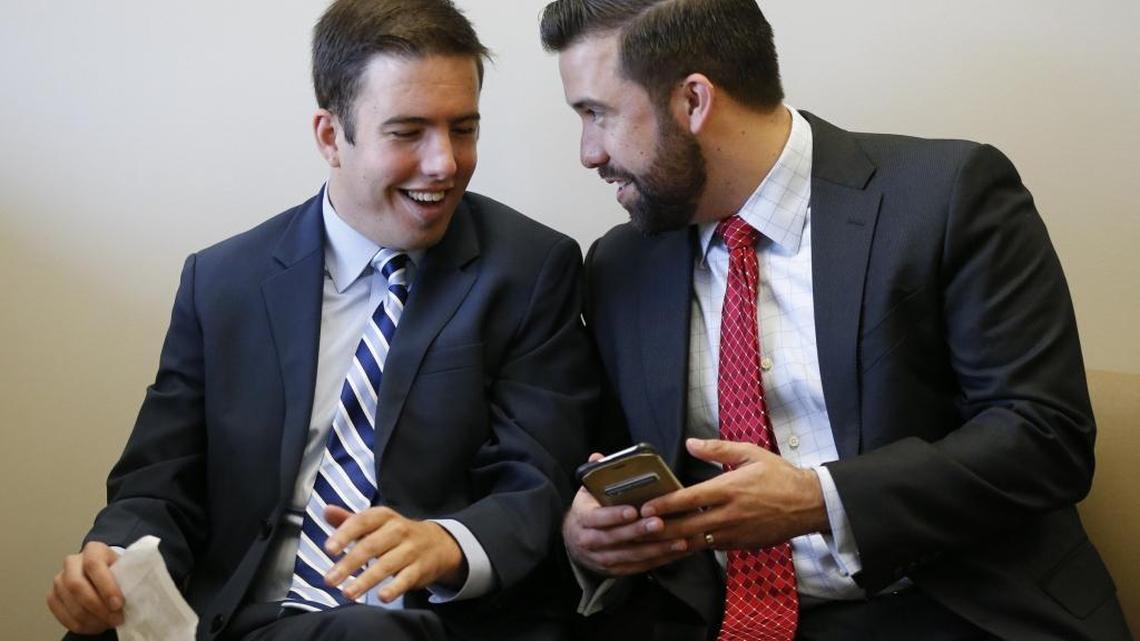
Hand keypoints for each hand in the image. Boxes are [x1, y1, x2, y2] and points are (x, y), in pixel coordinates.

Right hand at [47, 541, 124, 634]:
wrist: (104, 575)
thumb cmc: (118, 573)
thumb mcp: (127, 568)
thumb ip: (129, 577)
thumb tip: (136, 594)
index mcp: (93, 550)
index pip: (94, 565)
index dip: (106, 586)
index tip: (118, 604)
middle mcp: (72, 562)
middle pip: (76, 585)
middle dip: (97, 606)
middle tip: (115, 619)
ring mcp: (59, 579)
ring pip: (70, 602)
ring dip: (90, 618)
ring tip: (108, 623)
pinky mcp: (52, 596)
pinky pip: (61, 614)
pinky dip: (79, 624)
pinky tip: (95, 626)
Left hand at [322, 505, 464, 602]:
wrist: (438, 543)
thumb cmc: (397, 534)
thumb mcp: (376, 523)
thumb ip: (350, 520)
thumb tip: (326, 510)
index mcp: (384, 516)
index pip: (362, 521)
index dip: (345, 534)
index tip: (328, 549)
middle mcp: (398, 530)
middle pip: (371, 545)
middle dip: (349, 563)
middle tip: (329, 580)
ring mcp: (411, 550)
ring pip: (387, 564)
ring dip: (366, 580)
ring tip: (347, 594)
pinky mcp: (420, 568)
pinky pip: (407, 578)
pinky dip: (395, 587)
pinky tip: (381, 597)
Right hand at [563, 453, 691, 576]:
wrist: (574, 543)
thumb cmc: (587, 511)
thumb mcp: (586, 492)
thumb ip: (595, 475)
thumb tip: (598, 457)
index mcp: (582, 518)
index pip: (597, 518)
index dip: (614, 515)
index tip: (633, 510)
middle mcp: (589, 541)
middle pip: (615, 538)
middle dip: (639, 531)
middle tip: (660, 523)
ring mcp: (602, 558)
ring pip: (630, 555)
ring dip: (655, 549)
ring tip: (678, 540)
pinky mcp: (616, 570)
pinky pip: (639, 567)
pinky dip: (659, 560)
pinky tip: (676, 552)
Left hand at [640, 439, 828, 550]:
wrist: (809, 504)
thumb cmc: (779, 475)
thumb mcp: (750, 453)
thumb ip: (717, 449)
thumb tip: (690, 443)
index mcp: (728, 489)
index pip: (688, 499)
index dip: (664, 505)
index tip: (645, 508)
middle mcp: (729, 514)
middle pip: (686, 527)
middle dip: (660, 530)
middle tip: (638, 529)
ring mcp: (735, 533)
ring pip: (697, 542)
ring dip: (673, 543)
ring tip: (650, 541)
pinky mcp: (741, 545)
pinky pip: (712, 547)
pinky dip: (694, 547)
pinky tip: (678, 545)